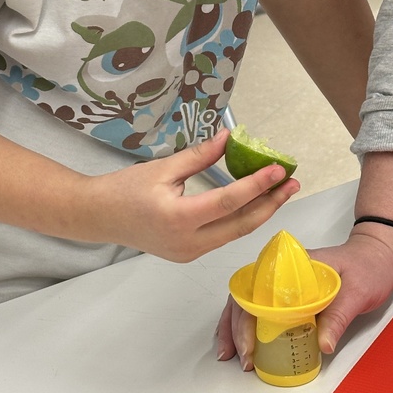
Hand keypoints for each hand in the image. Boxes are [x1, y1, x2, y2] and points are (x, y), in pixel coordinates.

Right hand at [89, 126, 300, 261]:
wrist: (99, 217)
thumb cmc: (125, 190)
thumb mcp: (163, 168)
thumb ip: (200, 156)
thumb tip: (230, 139)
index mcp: (179, 218)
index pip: (229, 202)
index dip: (257, 185)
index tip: (278, 170)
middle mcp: (188, 242)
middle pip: (240, 224)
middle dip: (271, 204)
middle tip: (293, 183)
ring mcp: (189, 253)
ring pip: (235, 233)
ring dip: (260, 212)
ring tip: (281, 192)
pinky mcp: (189, 254)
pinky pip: (222, 236)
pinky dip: (242, 219)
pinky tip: (256, 203)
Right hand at [216, 227, 392, 368]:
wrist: (379, 253)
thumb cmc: (368, 265)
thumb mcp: (358, 291)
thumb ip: (339, 316)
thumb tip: (322, 345)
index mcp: (293, 266)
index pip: (256, 291)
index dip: (245, 319)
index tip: (248, 346)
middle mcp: (283, 271)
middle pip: (245, 297)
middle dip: (234, 328)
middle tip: (238, 357)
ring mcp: (284, 281)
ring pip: (248, 302)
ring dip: (235, 327)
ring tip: (232, 355)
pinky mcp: (291, 292)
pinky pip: (263, 307)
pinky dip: (250, 324)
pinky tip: (247, 342)